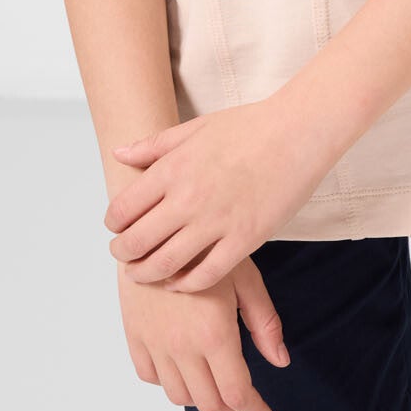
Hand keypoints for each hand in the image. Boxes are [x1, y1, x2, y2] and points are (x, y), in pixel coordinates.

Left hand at [104, 95, 335, 292]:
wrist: (297, 132)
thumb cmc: (249, 126)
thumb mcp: (196, 127)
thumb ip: (154, 145)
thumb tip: (119, 154)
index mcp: (173, 168)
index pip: (124, 209)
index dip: (114, 225)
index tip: (117, 229)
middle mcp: (188, 197)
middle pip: (138, 242)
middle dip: (123, 255)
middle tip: (124, 257)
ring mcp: (216, 221)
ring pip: (165, 265)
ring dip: (147, 274)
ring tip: (144, 273)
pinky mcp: (244, 240)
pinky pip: (205, 275)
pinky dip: (185, 284)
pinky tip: (179, 282)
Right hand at [117, 256, 289, 410]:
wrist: (157, 221)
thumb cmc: (206, 242)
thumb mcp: (245, 276)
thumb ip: (264, 322)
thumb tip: (280, 361)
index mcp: (214, 333)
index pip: (236, 393)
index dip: (254, 410)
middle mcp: (182, 346)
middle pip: (209, 402)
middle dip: (231, 407)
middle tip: (243, 397)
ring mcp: (154, 343)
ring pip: (178, 395)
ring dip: (200, 396)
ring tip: (214, 380)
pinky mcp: (134, 334)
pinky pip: (149, 376)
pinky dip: (167, 380)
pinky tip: (182, 365)